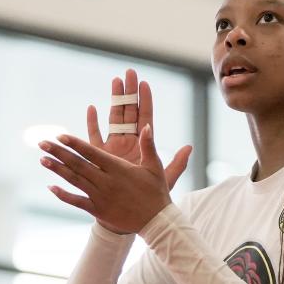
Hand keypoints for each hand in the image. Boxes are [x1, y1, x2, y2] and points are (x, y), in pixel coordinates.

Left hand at [38, 124, 185, 234]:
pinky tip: (50, 187)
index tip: (60, 136)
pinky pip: (77, 201)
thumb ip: (148, 146)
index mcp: (118, 169)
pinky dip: (63, 195)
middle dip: (58, 152)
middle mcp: (106, 182)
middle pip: (78, 164)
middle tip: (42, 143)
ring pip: (74, 180)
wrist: (156, 222)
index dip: (74, 144)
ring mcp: (100, 197)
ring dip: (57, 169)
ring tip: (42, 159)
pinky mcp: (98, 210)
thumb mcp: (155, 167)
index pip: (91, 153)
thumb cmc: (156, 192)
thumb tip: (147, 126)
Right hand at [86, 69, 191, 190]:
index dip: (144, 100)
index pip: (145, 117)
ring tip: (114, 81)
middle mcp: (129, 142)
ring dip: (113, 99)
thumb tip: (190, 147)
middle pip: (128, 112)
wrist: (128, 211)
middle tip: (128, 73)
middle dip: (128, 92)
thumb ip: (177, 164)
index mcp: (144, 145)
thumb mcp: (163, 178)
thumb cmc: (147, 197)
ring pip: (113, 118)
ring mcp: (114, 147)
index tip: (144, 83)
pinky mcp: (100, 156)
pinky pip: (94, 136)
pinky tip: (93, 108)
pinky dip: (93, 123)